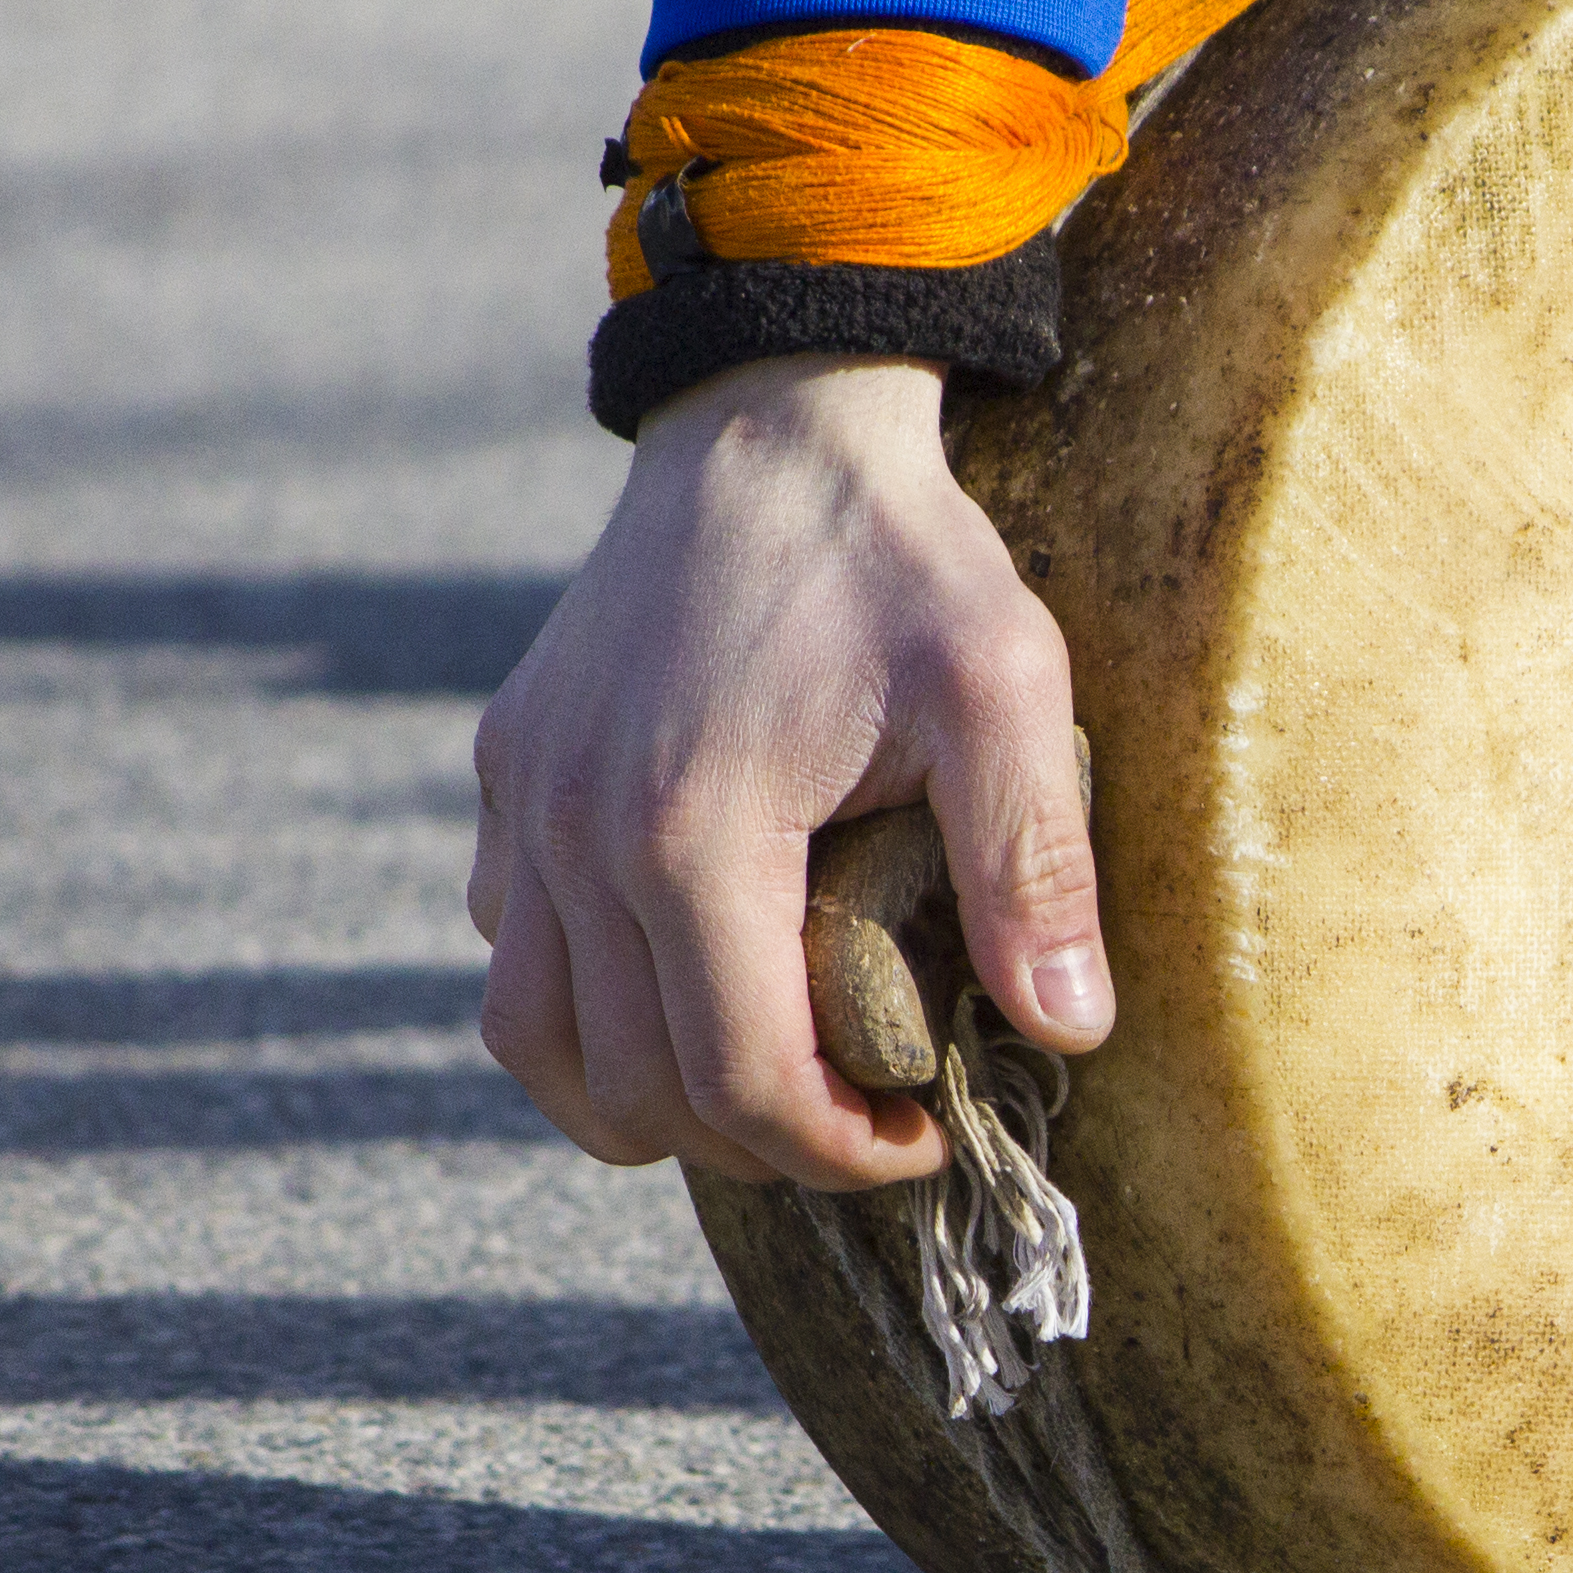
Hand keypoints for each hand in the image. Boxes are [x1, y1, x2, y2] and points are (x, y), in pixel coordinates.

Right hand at [470, 355, 1110, 1189]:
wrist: (774, 419)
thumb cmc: (901, 557)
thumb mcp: (1007, 689)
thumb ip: (1035, 865)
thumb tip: (1070, 1032)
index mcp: (693, 833)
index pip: (739, 1085)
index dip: (837, 1152)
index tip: (923, 1135)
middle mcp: (572, 832)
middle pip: (633, 1090)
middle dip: (756, 1143)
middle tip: (862, 1118)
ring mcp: (518, 803)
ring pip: (533, 1043)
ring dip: (644, 1101)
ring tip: (766, 1088)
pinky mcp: (503, 770)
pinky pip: (510, 950)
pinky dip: (582, 1008)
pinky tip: (685, 981)